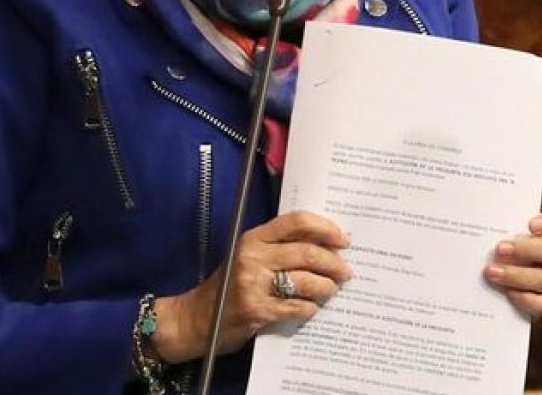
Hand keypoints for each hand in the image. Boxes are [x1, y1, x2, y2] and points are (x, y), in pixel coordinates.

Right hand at [152, 211, 352, 363]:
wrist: (195, 320)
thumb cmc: (229, 287)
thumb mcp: (250, 258)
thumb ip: (280, 249)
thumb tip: (328, 247)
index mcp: (254, 238)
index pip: (296, 222)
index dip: (325, 228)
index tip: (344, 240)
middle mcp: (252, 256)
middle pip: (307, 252)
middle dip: (334, 263)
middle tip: (346, 271)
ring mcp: (252, 283)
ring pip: (306, 280)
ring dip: (326, 287)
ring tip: (331, 290)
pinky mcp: (255, 309)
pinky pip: (296, 307)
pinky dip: (309, 308)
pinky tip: (311, 309)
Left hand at [484, 205, 541, 319]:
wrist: (477, 283)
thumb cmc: (485, 246)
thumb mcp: (488, 229)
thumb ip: (487, 218)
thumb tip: (462, 208)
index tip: (532, 224)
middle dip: (526, 249)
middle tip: (499, 248)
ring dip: (517, 275)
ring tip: (491, 272)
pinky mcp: (539, 301)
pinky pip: (541, 303)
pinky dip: (525, 299)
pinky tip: (507, 294)